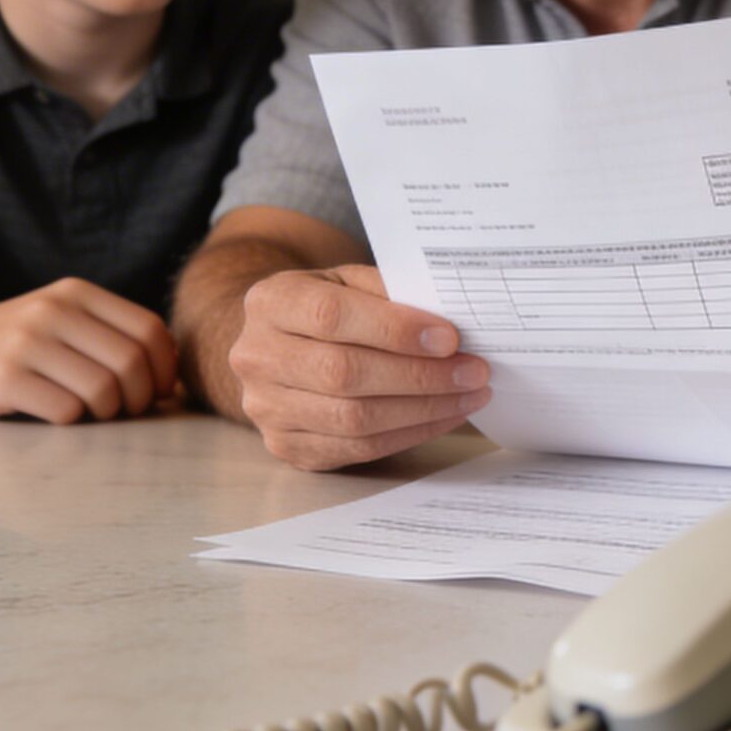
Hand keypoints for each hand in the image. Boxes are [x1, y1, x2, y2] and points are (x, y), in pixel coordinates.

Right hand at [0, 277, 177, 422]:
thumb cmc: (10, 347)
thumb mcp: (59, 322)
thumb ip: (109, 335)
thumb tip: (173, 373)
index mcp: (76, 293)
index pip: (150, 330)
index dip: (165, 368)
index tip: (157, 392)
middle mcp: (54, 310)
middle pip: (132, 363)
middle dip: (139, 398)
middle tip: (123, 412)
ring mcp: (27, 341)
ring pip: (103, 390)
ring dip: (106, 413)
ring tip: (88, 412)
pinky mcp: (5, 376)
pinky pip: (66, 410)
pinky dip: (70, 421)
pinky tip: (52, 413)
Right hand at [227, 264, 491, 469]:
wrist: (279, 345)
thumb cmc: (328, 308)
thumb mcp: (349, 281)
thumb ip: (390, 293)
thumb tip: (451, 324)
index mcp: (271, 302)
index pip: (332, 316)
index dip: (395, 330)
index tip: (450, 338)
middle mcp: (257, 356)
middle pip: (343, 374)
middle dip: (419, 376)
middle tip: (473, 371)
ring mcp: (266, 408)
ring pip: (353, 419)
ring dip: (423, 410)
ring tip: (469, 395)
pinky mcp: (286, 446)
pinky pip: (357, 449)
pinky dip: (409, 434)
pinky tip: (443, 416)